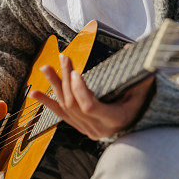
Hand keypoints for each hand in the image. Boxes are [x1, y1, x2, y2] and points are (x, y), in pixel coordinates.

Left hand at [29, 54, 154, 139]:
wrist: (140, 129)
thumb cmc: (144, 105)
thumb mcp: (143, 90)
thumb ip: (136, 72)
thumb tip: (126, 48)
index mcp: (114, 120)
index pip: (89, 106)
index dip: (80, 90)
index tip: (75, 72)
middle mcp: (98, 128)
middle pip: (74, 103)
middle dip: (67, 79)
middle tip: (64, 57)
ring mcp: (87, 130)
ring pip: (66, 107)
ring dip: (55, 86)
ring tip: (45, 67)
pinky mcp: (80, 127)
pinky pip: (61, 115)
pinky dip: (48, 103)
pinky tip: (35, 93)